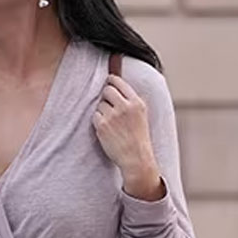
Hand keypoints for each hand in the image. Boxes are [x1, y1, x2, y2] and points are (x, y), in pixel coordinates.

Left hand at [92, 73, 162, 199]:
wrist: (136, 158)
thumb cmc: (138, 138)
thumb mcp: (142, 115)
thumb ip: (131, 101)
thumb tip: (117, 87)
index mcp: (137, 103)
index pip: (119, 82)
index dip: (111, 80)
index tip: (108, 80)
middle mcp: (125, 107)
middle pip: (106, 90)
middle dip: (105, 96)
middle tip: (108, 104)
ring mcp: (113, 116)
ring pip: (99, 104)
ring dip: (102, 111)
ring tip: (112, 123)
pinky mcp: (102, 126)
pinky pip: (95, 116)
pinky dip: (98, 121)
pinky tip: (107, 130)